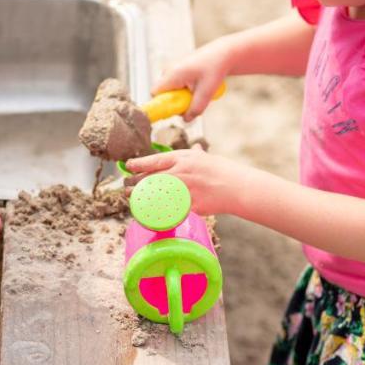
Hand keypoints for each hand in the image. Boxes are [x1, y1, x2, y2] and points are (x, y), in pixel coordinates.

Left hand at [124, 147, 252, 216]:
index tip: (128, 166)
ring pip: (156, 194)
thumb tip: (195, 148)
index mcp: (184, 158)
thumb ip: (197, 154)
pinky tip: (150, 216)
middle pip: (151, 178)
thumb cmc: (223, 171)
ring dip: (143, 199)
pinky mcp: (190, 204)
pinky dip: (158, 214)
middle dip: (136, 184)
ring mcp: (185, 189)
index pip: (156, 160)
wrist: (238, 187)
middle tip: (127, 188)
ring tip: (133, 201)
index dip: (139, 163)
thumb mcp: (206, 158)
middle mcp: (182, 172)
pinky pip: (169, 210)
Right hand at [152, 40, 232, 120]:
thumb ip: (195, 109)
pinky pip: (176, 85)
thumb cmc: (215, 70)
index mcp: (172, 74)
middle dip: (176, 101)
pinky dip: (186, 89)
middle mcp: (169, 70)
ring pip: (171, 90)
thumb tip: (186, 120)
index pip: (155, 93)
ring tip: (199, 90)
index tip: (176, 108)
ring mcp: (173, 68)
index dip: (162, 104)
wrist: (224, 54)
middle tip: (193, 100)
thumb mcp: (206, 93)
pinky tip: (199, 85)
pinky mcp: (179, 69)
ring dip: (183, 96)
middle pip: (164, 93)